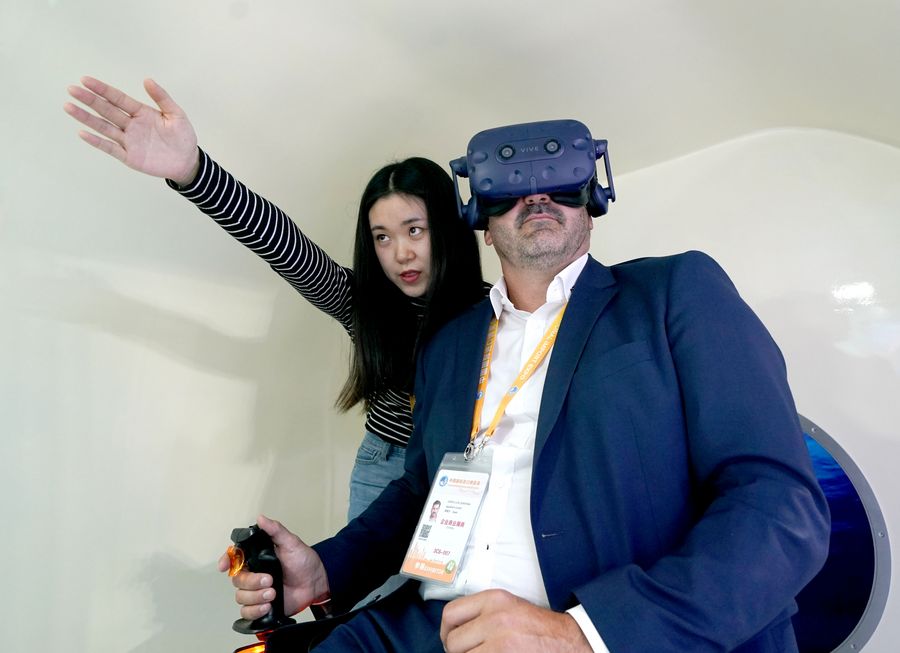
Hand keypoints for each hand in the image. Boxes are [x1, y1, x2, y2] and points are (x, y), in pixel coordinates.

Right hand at [64, 76, 199, 185]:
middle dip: (89, 100)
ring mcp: (128, 141)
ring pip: (104, 127)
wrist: (187, 161)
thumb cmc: (183, 137)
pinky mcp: (129, 157)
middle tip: (72, 89)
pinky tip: (83, 133)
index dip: (102, 89)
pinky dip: (97, 141)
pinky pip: (110, 148)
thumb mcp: (176, 115)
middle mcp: (131, 125)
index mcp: (141, 112)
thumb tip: (147, 79)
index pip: (118, 98)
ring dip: (86, 118)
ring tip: (69, 107)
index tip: (85, 80)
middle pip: (106, 110)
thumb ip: (162, 98)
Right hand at [217, 515, 330, 620]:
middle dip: (252, 582)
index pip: (234, 558)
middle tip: (270, 580)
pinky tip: (267, 606)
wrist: (315, 582)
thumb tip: (261, 518)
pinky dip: (255, 611)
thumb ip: (275, 530)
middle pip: (237, 579)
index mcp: (256, 557)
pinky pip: (247, 612)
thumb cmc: (303, 561)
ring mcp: (257, 591)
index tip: (224, 566)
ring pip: (241, 597)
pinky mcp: (262, 605)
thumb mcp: (291, 542)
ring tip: (273, 593)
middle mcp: (254, 574)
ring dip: (255, 597)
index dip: (226, 561)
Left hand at [440, 589, 591, 652]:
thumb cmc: (539, 629)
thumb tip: (453, 630)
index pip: (450, 613)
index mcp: (494, 600)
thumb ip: (482, 613)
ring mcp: (500, 642)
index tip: (450, 640)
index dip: (446, 631)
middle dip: (459, 652)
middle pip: (453, 641)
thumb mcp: (509, 608)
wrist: (569, 642)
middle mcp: (495, 618)